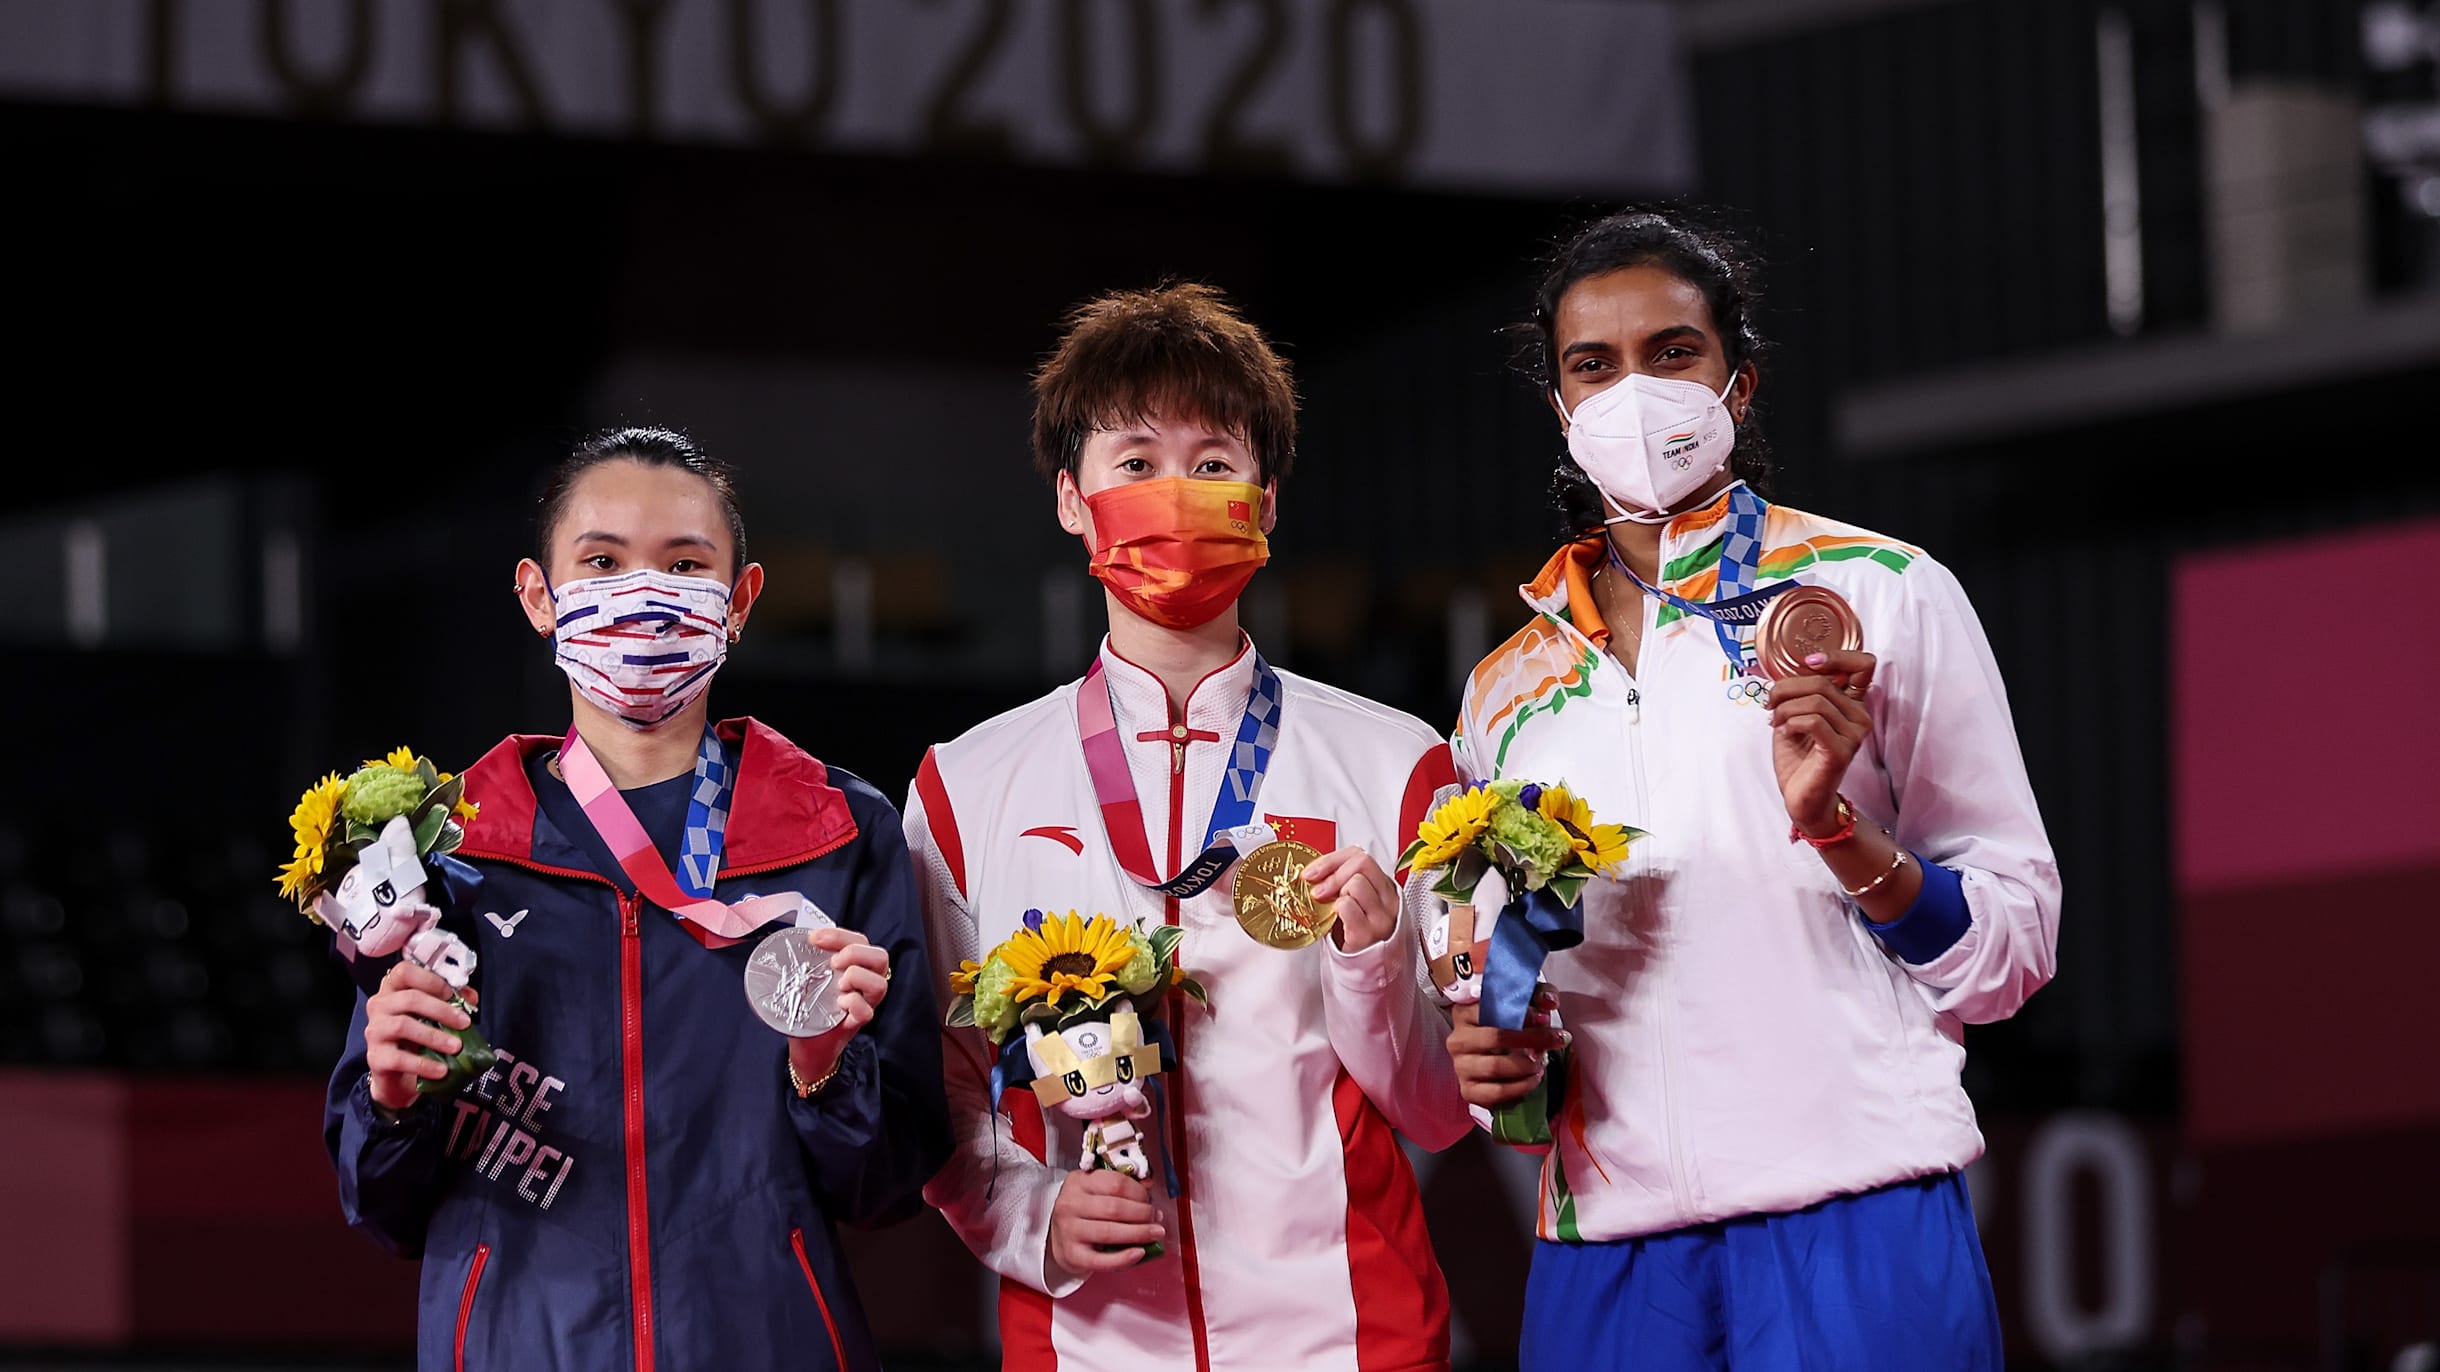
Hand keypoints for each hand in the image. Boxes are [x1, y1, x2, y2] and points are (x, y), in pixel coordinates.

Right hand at [365, 960, 477, 1113]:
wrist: (400, 1076)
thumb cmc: (419, 1038)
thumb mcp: (436, 1016)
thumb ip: (453, 1002)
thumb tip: (470, 996)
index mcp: (393, 989)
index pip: (404, 971)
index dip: (430, 979)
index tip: (451, 993)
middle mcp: (379, 1006)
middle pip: (409, 998)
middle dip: (442, 1010)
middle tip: (465, 1023)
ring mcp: (375, 1031)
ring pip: (403, 1026)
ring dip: (435, 1036)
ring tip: (456, 1047)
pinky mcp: (375, 1057)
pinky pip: (400, 1059)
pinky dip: (424, 1064)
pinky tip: (441, 1070)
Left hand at [787, 926, 891, 1086]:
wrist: (808, 1044)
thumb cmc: (810, 1008)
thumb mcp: (810, 977)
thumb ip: (810, 959)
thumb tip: (792, 939)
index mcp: (856, 966)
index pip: (860, 941)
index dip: (840, 935)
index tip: (814, 938)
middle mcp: (865, 983)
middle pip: (880, 957)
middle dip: (855, 952)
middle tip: (833, 962)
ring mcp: (865, 1003)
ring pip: (880, 983)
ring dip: (858, 977)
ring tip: (838, 984)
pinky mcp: (856, 1023)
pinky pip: (866, 1011)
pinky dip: (853, 1003)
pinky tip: (839, 1003)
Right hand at [1049, 1169, 1165, 1273]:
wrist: (1057, 1237)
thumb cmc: (1083, 1211)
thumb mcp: (1095, 1190)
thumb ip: (1121, 1186)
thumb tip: (1149, 1186)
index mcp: (1079, 1182)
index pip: (1115, 1183)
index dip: (1139, 1192)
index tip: (1150, 1199)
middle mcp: (1070, 1204)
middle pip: (1115, 1208)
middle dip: (1142, 1213)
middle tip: (1156, 1217)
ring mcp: (1069, 1231)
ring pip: (1110, 1232)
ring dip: (1139, 1233)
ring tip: (1155, 1233)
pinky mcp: (1072, 1255)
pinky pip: (1102, 1260)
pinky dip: (1124, 1258)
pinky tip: (1139, 1252)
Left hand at [1304, 847, 1398, 954]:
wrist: (1363, 970)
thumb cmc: (1355, 934)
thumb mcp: (1354, 902)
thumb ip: (1341, 883)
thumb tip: (1313, 870)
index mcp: (1384, 887)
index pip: (1360, 855)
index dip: (1332, 859)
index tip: (1312, 872)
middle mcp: (1388, 900)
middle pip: (1362, 863)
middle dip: (1332, 873)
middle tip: (1317, 890)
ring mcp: (1381, 917)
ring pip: (1356, 883)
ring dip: (1336, 892)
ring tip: (1333, 908)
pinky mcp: (1368, 934)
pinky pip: (1347, 906)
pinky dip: (1336, 909)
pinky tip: (1335, 919)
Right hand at [1445, 988, 1566, 1109]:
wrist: (1504, 1058)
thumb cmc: (1512, 1027)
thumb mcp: (1525, 1004)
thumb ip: (1538, 995)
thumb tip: (1549, 1001)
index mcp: (1464, 1012)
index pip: (1490, 1010)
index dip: (1521, 1014)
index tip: (1544, 1018)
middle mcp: (1458, 1040)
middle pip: (1495, 1038)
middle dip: (1531, 1039)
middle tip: (1555, 1040)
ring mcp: (1461, 1066)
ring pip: (1495, 1067)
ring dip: (1526, 1065)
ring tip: (1542, 1061)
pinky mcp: (1469, 1090)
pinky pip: (1496, 1091)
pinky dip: (1520, 1086)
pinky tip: (1534, 1078)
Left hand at [1769, 648, 1877, 835]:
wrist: (1801, 797)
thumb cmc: (1799, 758)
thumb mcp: (1795, 715)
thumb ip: (1799, 692)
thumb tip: (1783, 672)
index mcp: (1851, 704)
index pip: (1863, 664)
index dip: (1837, 656)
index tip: (1809, 662)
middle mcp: (1859, 717)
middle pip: (1823, 681)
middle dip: (1786, 689)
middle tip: (1770, 704)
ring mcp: (1854, 735)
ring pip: (1816, 701)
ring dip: (1785, 709)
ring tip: (1775, 723)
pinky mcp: (1841, 751)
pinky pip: (1814, 722)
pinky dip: (1791, 723)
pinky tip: (1784, 734)